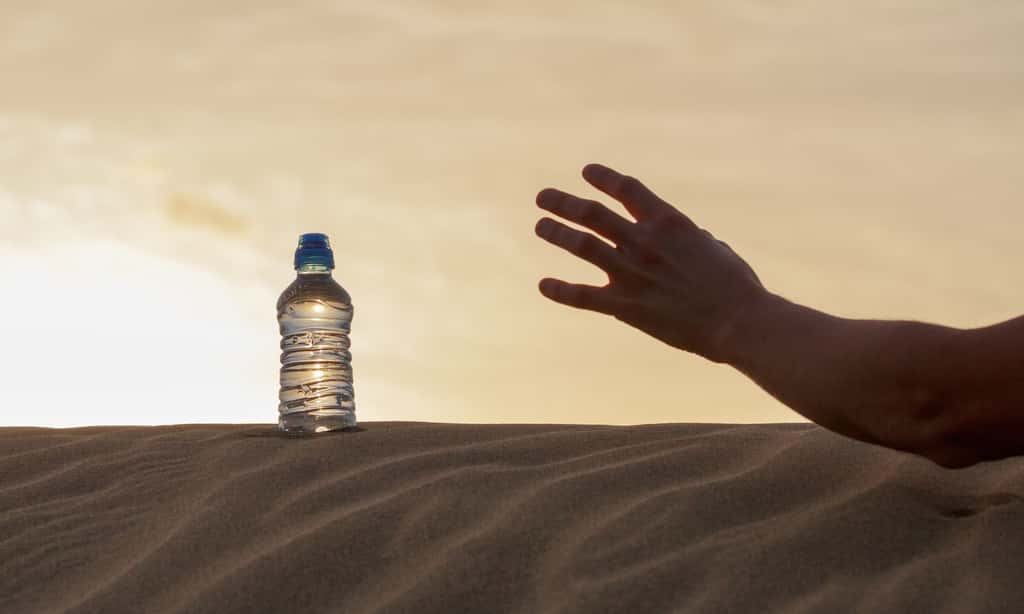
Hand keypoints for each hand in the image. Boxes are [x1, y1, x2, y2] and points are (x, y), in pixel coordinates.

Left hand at [534, 163, 766, 362]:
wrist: (738, 322)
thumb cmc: (736, 285)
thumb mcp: (714, 248)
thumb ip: (690, 239)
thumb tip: (685, 239)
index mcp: (668, 222)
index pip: (627, 189)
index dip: (603, 178)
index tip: (586, 172)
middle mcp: (643, 242)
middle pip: (592, 213)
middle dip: (564, 202)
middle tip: (543, 197)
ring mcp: (631, 272)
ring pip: (581, 245)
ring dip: (556, 233)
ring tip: (541, 226)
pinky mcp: (624, 306)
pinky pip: (582, 295)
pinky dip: (559, 290)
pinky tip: (544, 285)